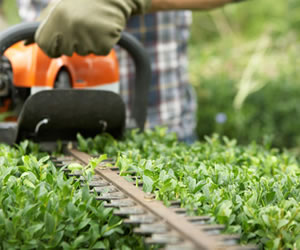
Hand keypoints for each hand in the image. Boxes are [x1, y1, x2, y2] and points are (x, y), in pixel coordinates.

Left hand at [35, 0, 150, 57]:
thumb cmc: (84, 0)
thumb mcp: (59, 7)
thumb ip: (43, 24)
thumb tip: (27, 43)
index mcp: (56, 18)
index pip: (47, 47)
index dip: (55, 45)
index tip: (63, 37)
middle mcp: (70, 29)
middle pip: (68, 51)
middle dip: (75, 41)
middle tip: (84, 24)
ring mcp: (88, 37)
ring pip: (85, 52)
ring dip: (90, 41)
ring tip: (95, 24)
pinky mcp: (104, 43)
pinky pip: (100, 51)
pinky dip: (104, 43)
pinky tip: (104, 28)